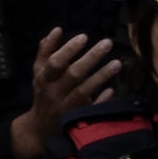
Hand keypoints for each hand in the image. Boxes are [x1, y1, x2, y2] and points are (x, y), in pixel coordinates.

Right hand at [6, 29, 124, 158]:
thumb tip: (56, 30)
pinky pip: (91, 109)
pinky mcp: (77, 119)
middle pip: (73, 74)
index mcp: (44, 80)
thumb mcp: (39, 73)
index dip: (68, 49)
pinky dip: (102, 100)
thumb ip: (45, 52)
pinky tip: (112, 90)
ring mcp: (66, 107)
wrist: (39, 128)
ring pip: (84, 91)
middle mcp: (54, 93)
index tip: (84, 37)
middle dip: (91, 57)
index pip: (54, 63)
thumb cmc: (44, 93)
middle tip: (107, 42)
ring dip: (101, 76)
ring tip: (118, 63)